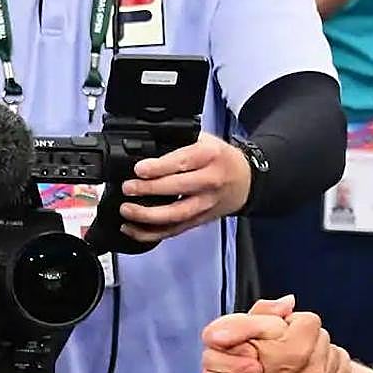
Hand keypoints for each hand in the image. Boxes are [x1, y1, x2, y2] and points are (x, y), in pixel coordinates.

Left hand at [118, 132, 250, 241]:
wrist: (245, 181)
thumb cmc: (220, 158)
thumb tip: (144, 145)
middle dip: (150, 190)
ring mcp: (205, 204)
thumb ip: (178, 141)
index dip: (159, 167)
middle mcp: (210, 181)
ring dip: (149, 216)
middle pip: (178, 189)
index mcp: (209, 156)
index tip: (139, 170)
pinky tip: (132, 229)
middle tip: (128, 188)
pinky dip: (152, 233)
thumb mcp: (204, 139)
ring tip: (127, 210)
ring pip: (177, 215)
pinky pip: (175, 230)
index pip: (183, 162)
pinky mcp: (199, 220)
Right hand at [197, 306, 352, 372]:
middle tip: (284, 351)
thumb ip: (266, 312)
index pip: (309, 319)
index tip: (281, 335)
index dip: (292, 324)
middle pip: (322, 336)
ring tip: (295, 364)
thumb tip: (289, 302)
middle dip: (305, 340)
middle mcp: (312, 372)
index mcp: (294, 351)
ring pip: (333, 353)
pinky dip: (327, 372)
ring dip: (318, 355)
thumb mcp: (238, 335)